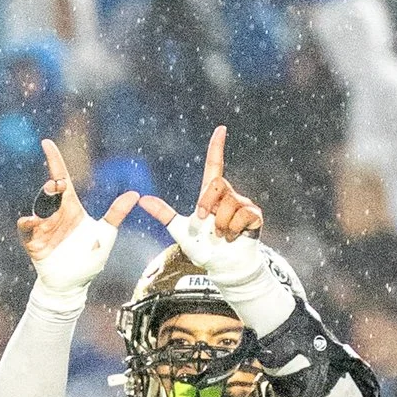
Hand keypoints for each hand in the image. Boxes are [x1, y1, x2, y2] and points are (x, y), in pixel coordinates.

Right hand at [20, 138, 148, 300]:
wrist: (73, 285)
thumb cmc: (89, 259)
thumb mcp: (106, 235)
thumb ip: (116, 214)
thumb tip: (135, 194)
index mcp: (71, 208)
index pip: (62, 180)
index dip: (55, 161)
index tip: (47, 143)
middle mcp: (55, 214)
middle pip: (50, 193)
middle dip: (52, 186)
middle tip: (58, 185)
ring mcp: (43, 227)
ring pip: (39, 207)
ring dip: (42, 202)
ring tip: (49, 198)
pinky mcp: (34, 242)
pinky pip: (27, 228)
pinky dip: (28, 223)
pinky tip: (33, 221)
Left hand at [140, 128, 269, 294]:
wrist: (222, 267)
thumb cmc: (205, 248)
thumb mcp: (180, 229)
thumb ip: (163, 213)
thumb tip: (141, 199)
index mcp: (211, 195)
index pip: (214, 165)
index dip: (216, 147)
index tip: (220, 129)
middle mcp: (228, 196)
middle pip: (217, 185)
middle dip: (206, 204)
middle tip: (204, 221)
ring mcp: (243, 205)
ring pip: (228, 204)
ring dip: (220, 224)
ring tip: (221, 234)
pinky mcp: (254, 216)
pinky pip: (242, 215)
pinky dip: (233, 229)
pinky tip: (233, 236)